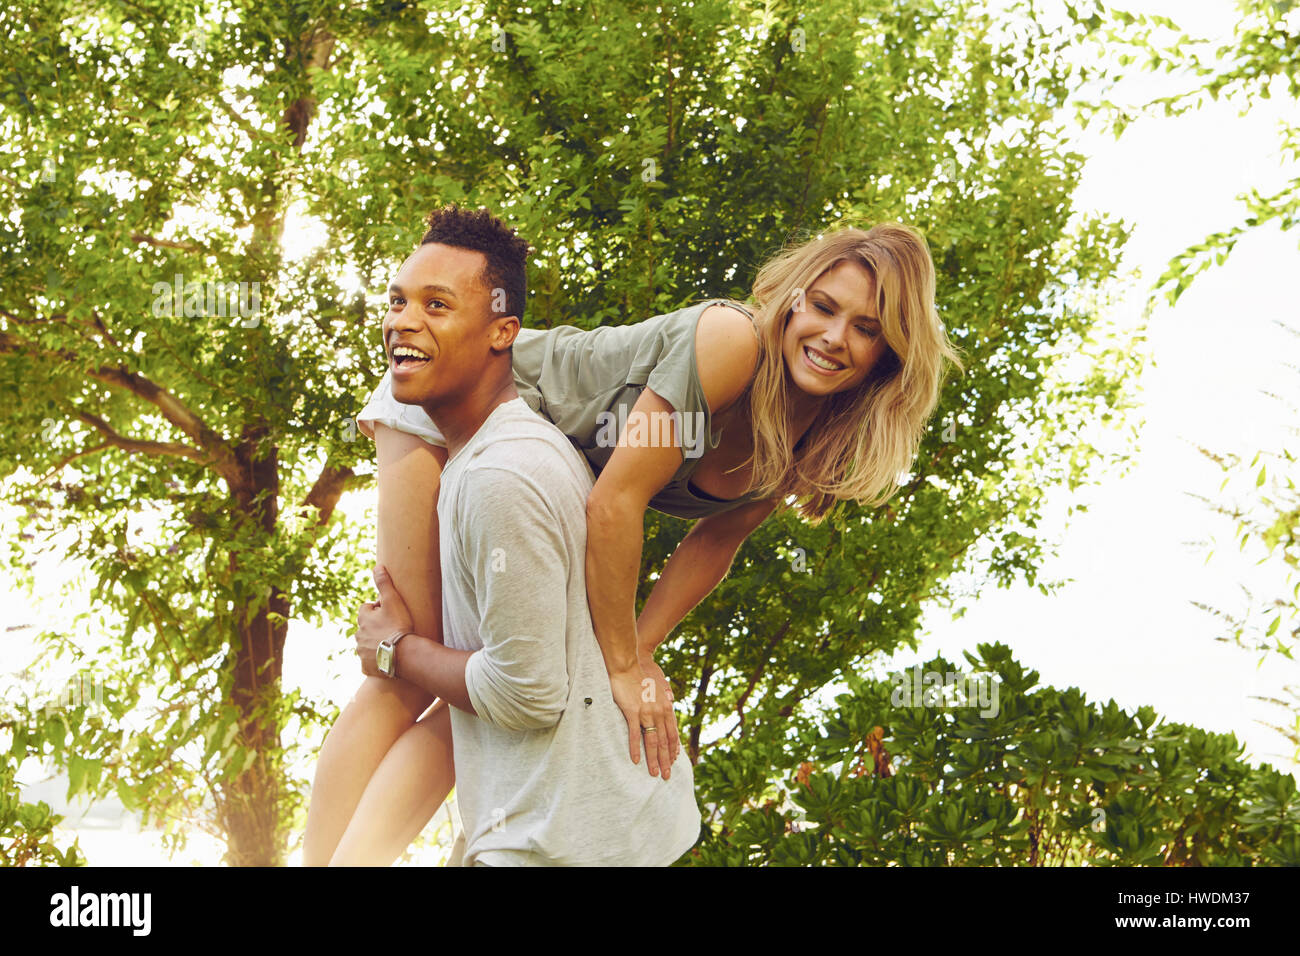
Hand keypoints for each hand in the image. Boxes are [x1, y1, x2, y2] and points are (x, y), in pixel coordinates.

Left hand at [354, 564, 414, 677]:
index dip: (377, 610)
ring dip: (375, 644)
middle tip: (391, 629)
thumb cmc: (398, 626)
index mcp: (363, 619)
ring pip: (366, 645)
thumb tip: (377, 567)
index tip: (389, 613)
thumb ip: (384, 583)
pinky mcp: (365, 667)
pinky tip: (387, 659)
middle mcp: (358, 635)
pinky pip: (368, 663)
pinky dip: (375, 661)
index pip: (366, 609)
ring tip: (391, 645)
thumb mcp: (393, 601)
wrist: (403, 654)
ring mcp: (361, 652)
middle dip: (375, 628)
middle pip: (365, 628)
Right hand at [638, 652, 680, 773]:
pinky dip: (636, 749)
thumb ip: (665, 695)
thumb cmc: (641, 673)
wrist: (627, 664)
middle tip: (666, 776)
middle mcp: (659, 712)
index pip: (673, 733)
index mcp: (666, 707)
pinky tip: (635, 760)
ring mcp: (647, 713)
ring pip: (653, 742)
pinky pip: (635, 735)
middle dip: (667, 760)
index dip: (674, 748)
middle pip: (665, 741)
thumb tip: (670, 699)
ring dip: (654, 760)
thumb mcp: (659, 684)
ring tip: (655, 773)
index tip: (674, 761)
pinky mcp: (632, 712)